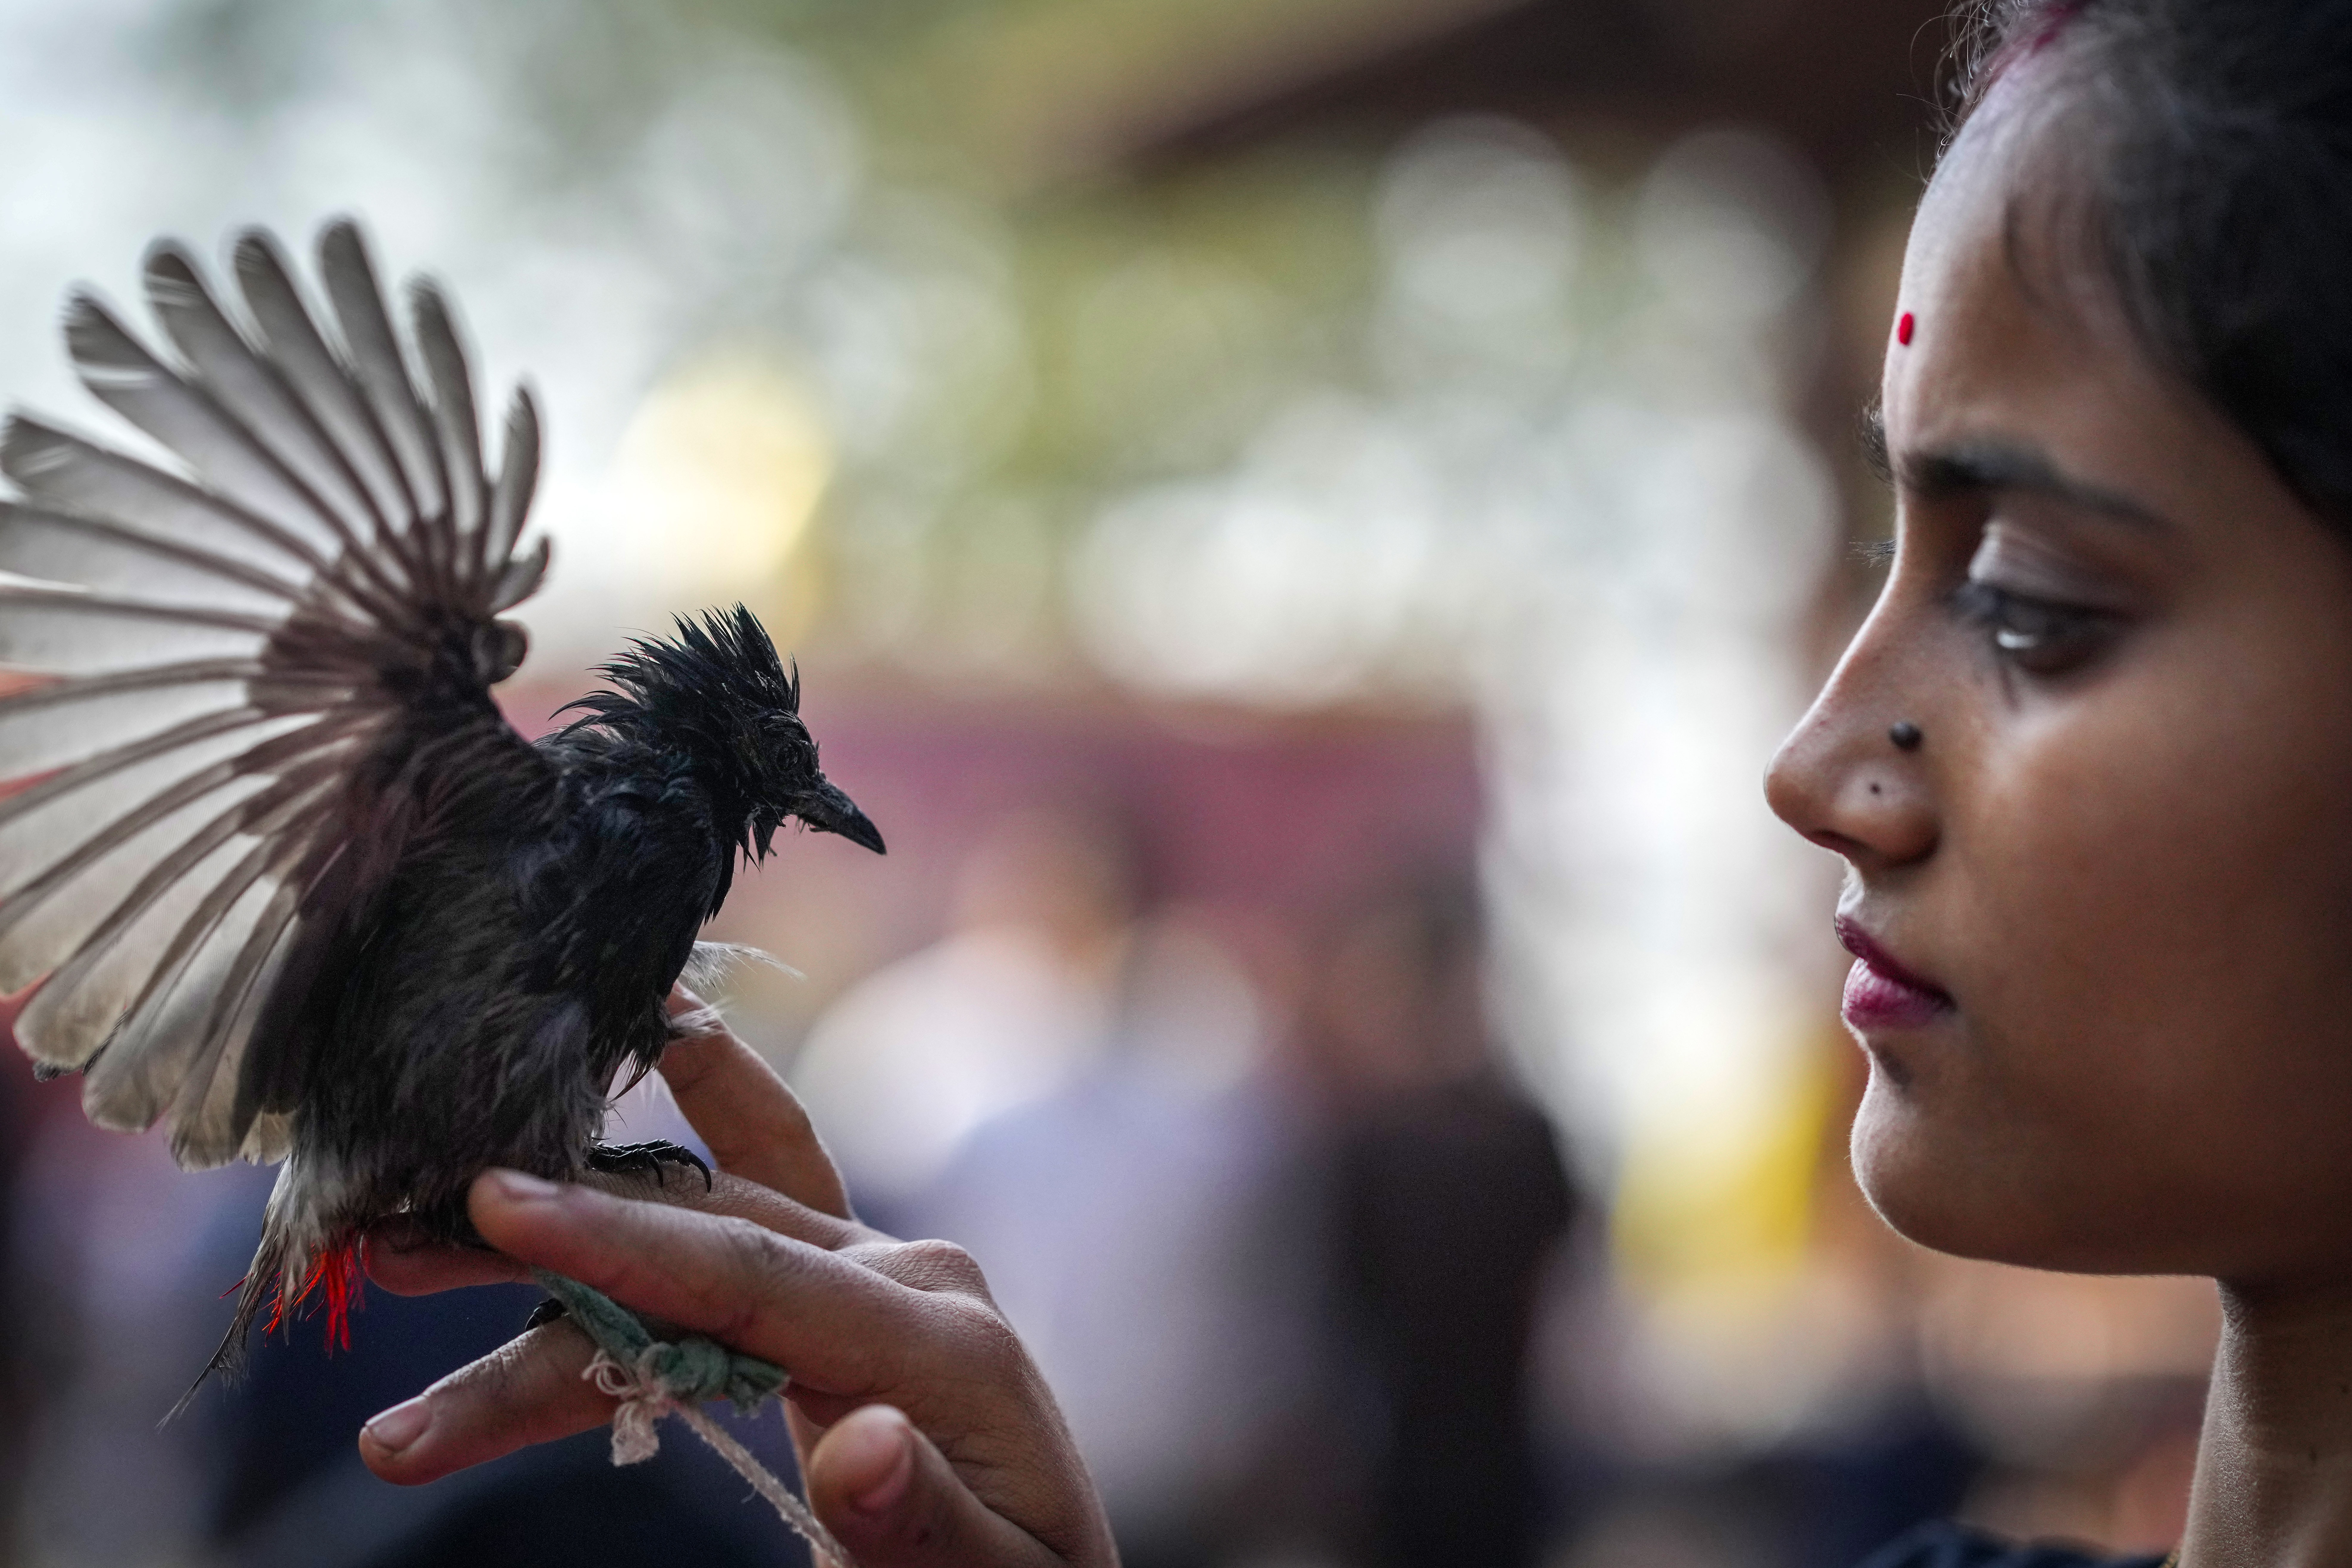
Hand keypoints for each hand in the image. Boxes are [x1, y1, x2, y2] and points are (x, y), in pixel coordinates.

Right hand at [357, 991, 1118, 1567]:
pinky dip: (678, 1157)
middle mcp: (903, 1278)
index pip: (756, 1276)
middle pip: (699, 1248)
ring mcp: (870, 1275)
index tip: (498, 1209)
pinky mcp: (837, 1294)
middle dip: (545, 1249)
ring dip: (556, 1253)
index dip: (622, 1246)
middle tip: (393, 1247)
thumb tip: (862, 1446)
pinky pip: (752, 1202)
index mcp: (943, 1339)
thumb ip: (922, 1520)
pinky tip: (660, 1043)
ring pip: (690, 1242)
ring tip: (403, 1259)